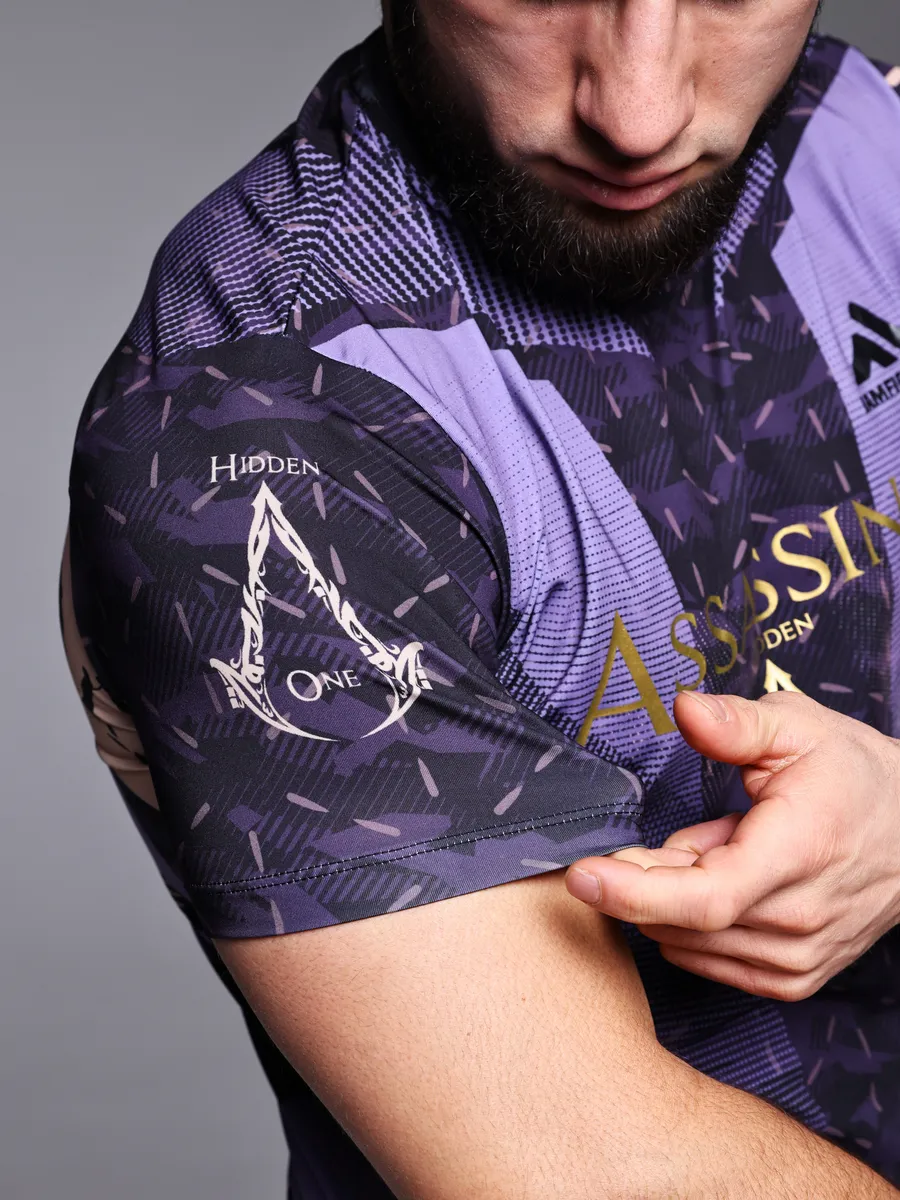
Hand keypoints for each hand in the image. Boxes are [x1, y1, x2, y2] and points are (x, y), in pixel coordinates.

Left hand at [565, 690, 899, 1000]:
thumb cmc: (854, 775)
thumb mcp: (798, 727)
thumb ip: (736, 723)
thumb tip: (683, 707)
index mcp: (797, 852)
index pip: (704, 896)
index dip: (634, 892)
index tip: (582, 875)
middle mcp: (799, 918)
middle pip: (683, 919)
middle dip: (641, 879)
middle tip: (643, 838)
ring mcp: (799, 957)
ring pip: (691, 943)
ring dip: (669, 898)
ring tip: (710, 846)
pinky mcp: (794, 978)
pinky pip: (711, 962)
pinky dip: (690, 925)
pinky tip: (716, 879)